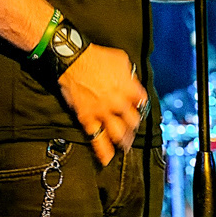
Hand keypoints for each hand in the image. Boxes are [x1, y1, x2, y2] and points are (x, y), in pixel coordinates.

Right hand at [57, 43, 147, 165]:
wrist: (73, 60)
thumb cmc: (97, 57)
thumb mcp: (120, 60)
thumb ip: (129, 74)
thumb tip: (132, 81)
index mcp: (129, 88)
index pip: (142, 102)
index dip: (140, 106)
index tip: (138, 107)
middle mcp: (119, 103)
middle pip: (133, 122)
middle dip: (134, 127)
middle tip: (132, 130)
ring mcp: (103, 113)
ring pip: (118, 134)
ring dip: (124, 141)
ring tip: (125, 146)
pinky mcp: (88, 119)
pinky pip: (96, 139)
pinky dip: (103, 151)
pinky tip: (106, 160)